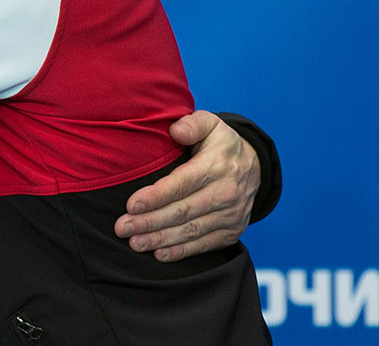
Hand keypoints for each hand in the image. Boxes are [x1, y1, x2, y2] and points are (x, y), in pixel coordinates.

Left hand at [114, 110, 259, 261]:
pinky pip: (204, 244)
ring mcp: (230, 215)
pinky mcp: (232, 231)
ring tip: (135, 243)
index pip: (182, 184)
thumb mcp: (211, 124)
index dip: (156, 196)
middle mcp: (225, 193)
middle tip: (122, 228)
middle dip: (150, 222)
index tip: (131, 205)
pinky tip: (159, 254)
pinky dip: (182, 252)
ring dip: (161, 239)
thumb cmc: (221, 144)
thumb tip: (176, 131)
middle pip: (182, 211)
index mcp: (216, 165)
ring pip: (191, 231)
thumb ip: (192, 124)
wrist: (255, 166)